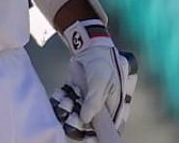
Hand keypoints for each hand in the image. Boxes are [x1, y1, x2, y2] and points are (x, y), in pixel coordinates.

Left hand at [50, 25, 136, 139]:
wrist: (88, 45)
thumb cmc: (101, 62)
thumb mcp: (100, 81)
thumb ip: (94, 101)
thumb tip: (86, 119)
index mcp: (117, 101)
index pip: (114, 124)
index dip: (104, 133)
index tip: (91, 139)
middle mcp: (105, 103)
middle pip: (94, 122)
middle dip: (82, 121)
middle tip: (72, 119)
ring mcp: (91, 99)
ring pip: (80, 114)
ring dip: (70, 111)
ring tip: (66, 103)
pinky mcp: (80, 94)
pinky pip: (71, 104)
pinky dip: (64, 102)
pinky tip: (61, 97)